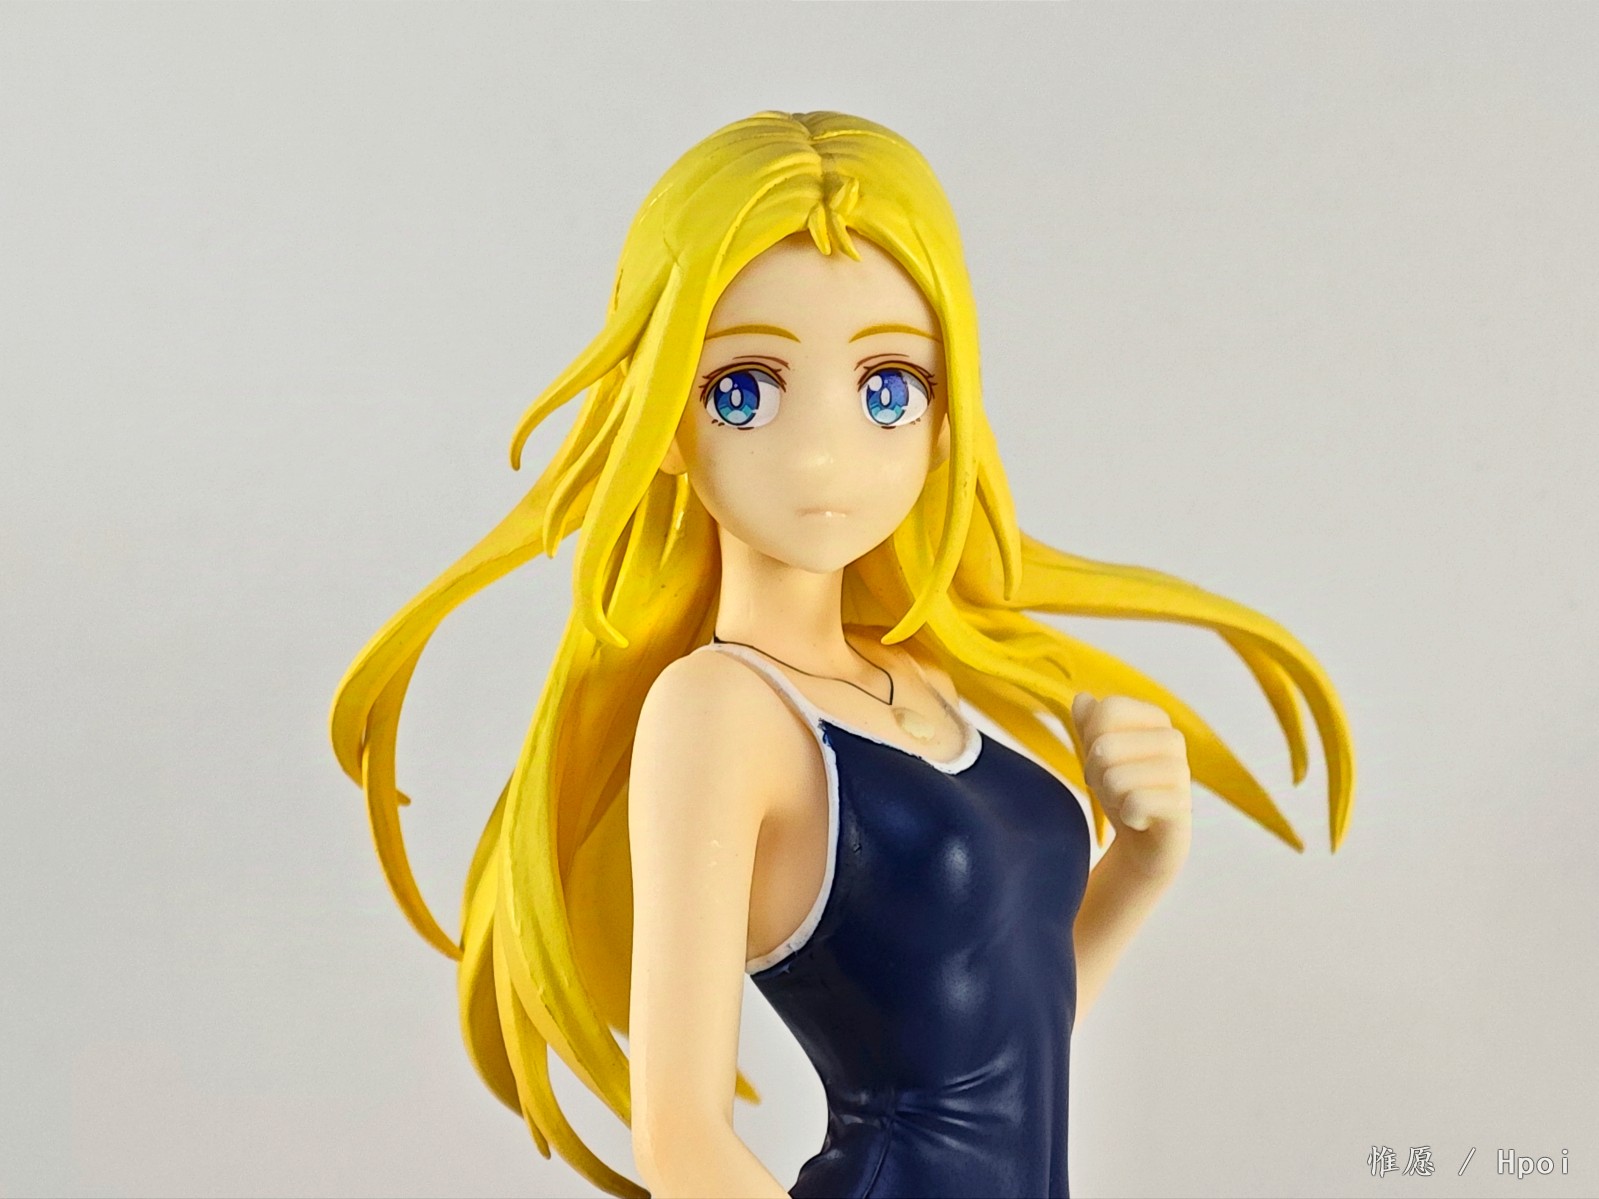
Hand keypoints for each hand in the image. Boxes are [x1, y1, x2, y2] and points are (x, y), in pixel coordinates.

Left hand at [1070, 692, 1192, 879]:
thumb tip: (1082, 699)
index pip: (1107, 709)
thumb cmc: (1122, 791)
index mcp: (1154, 718)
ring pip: (1115, 777)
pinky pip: (1133, 804)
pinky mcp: (1182, 805)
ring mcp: (1182, 772)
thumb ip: (1089, 723)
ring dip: (1111, 798)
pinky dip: (1127, 816)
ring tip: (1129, 802)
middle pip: (1105, 746)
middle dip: (1097, 774)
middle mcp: (1173, 739)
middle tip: (1116, 788)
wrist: (1145, 842)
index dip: (1091, 738)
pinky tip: (1141, 819)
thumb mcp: (1099, 754)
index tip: (1103, 760)